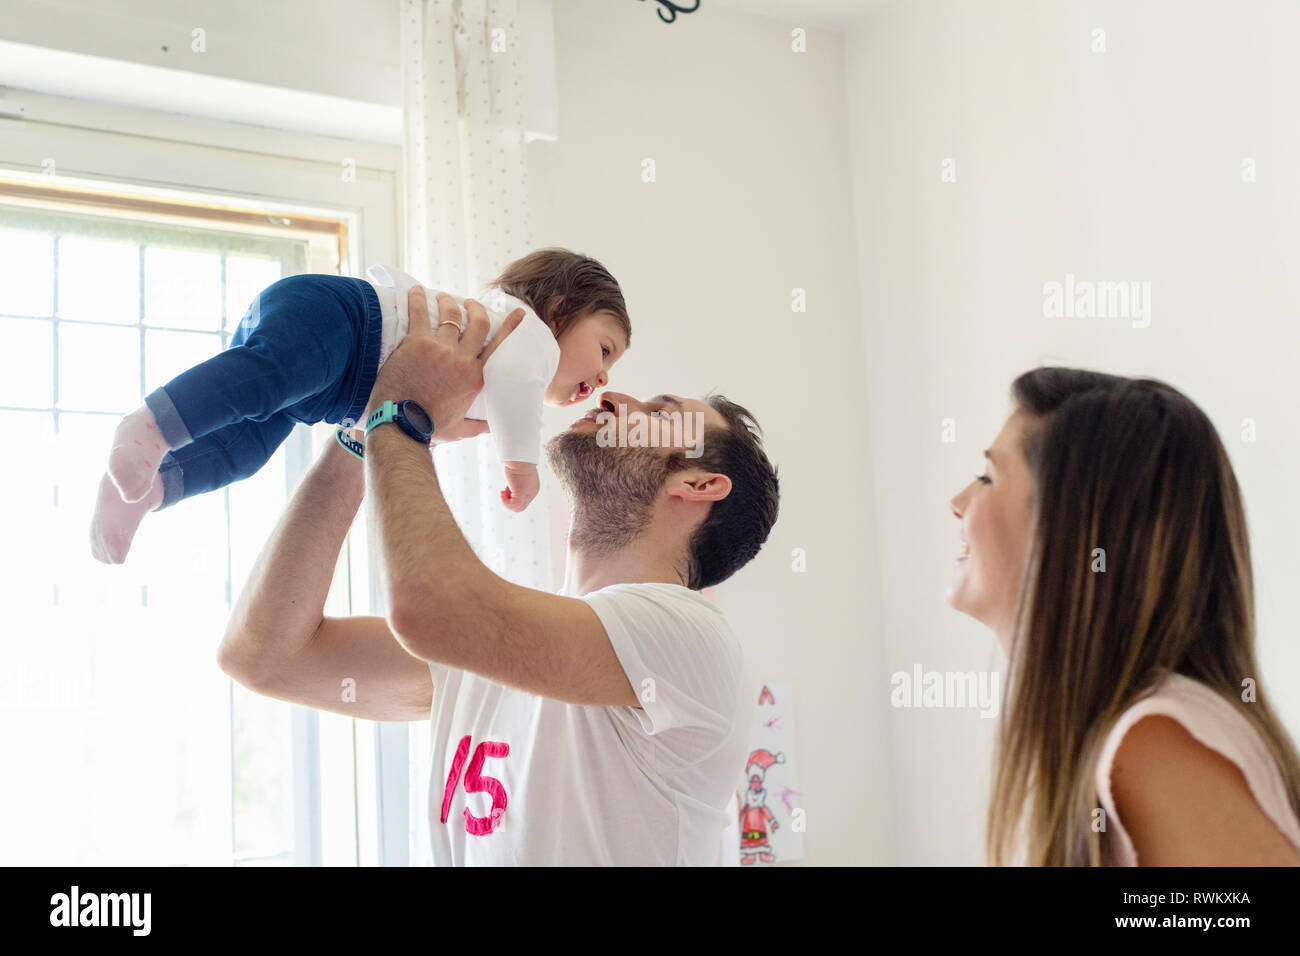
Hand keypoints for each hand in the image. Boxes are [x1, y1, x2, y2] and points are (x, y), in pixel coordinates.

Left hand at [365, 285, 523, 442]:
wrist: (401, 424)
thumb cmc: (429, 428)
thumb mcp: (460, 429)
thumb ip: (478, 426)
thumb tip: (491, 428)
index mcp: (476, 377)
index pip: (498, 345)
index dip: (510, 326)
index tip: (517, 313)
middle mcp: (462, 360)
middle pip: (478, 323)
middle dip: (476, 308)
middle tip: (471, 303)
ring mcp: (440, 349)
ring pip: (451, 315)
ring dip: (449, 302)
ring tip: (444, 297)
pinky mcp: (416, 343)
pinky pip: (420, 313)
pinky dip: (418, 299)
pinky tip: (416, 290)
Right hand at [500, 461, 540, 511]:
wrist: (519, 456)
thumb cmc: (517, 462)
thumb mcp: (518, 475)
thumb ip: (516, 483)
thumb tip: (508, 488)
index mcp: (533, 488)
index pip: (523, 501)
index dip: (512, 497)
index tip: (505, 489)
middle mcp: (532, 492)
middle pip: (521, 506)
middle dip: (509, 501)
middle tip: (503, 491)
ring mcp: (528, 493)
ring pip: (518, 509)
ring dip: (507, 502)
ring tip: (503, 491)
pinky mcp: (521, 493)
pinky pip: (513, 506)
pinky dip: (505, 502)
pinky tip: (502, 492)